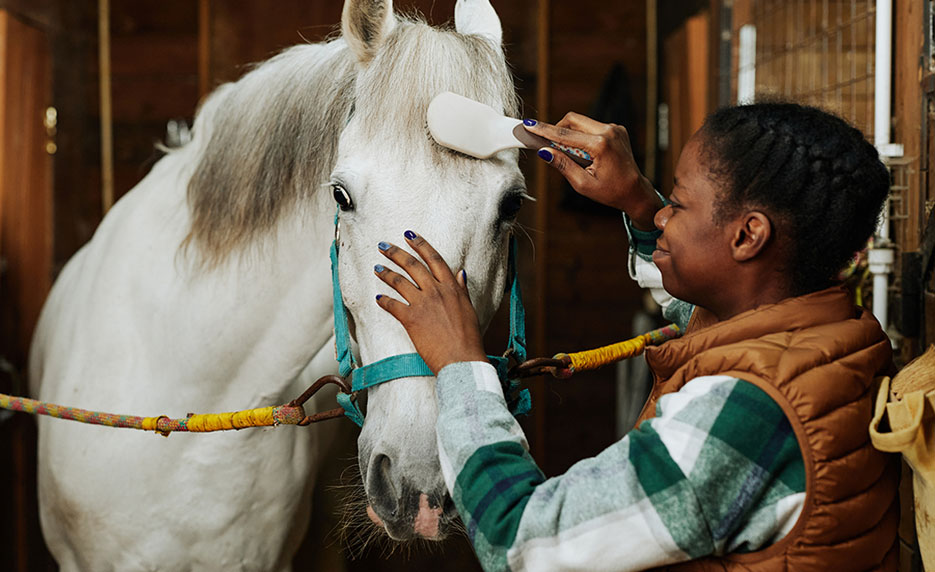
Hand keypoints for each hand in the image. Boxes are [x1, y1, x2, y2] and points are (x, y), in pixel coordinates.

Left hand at [374, 231, 486, 374]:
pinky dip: (384, 301)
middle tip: (383, 246)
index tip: (410, 235)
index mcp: (452, 288)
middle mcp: (436, 291)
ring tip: (377, 267)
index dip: (421, 245)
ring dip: (386, 273)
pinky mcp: (411, 319)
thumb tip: (460, 273)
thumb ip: (461, 290)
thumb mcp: (469, 309)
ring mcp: (423, 304)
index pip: (434, 259)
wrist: (461, 359)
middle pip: (413, 265)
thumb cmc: (468, 338)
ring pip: (400, 282)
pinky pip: (393, 305)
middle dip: (396, 253)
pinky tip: (378, 298)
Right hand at [525, 113, 661, 230]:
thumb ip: (562, 165)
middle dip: (557, 129)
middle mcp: (609, 131)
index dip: (544, 130)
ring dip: (570, 134)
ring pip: (581, 122)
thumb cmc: (610, 191)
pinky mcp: (616, 129)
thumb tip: (544, 152)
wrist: (635, 191)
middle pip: (572, 119)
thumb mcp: (582, 184)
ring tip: (571, 155)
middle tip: (548, 144)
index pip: (565, 134)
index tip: (529, 126)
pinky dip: (582, 136)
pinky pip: (591, 127)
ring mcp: (614, 128)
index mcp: (600, 145)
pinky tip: (584, 153)